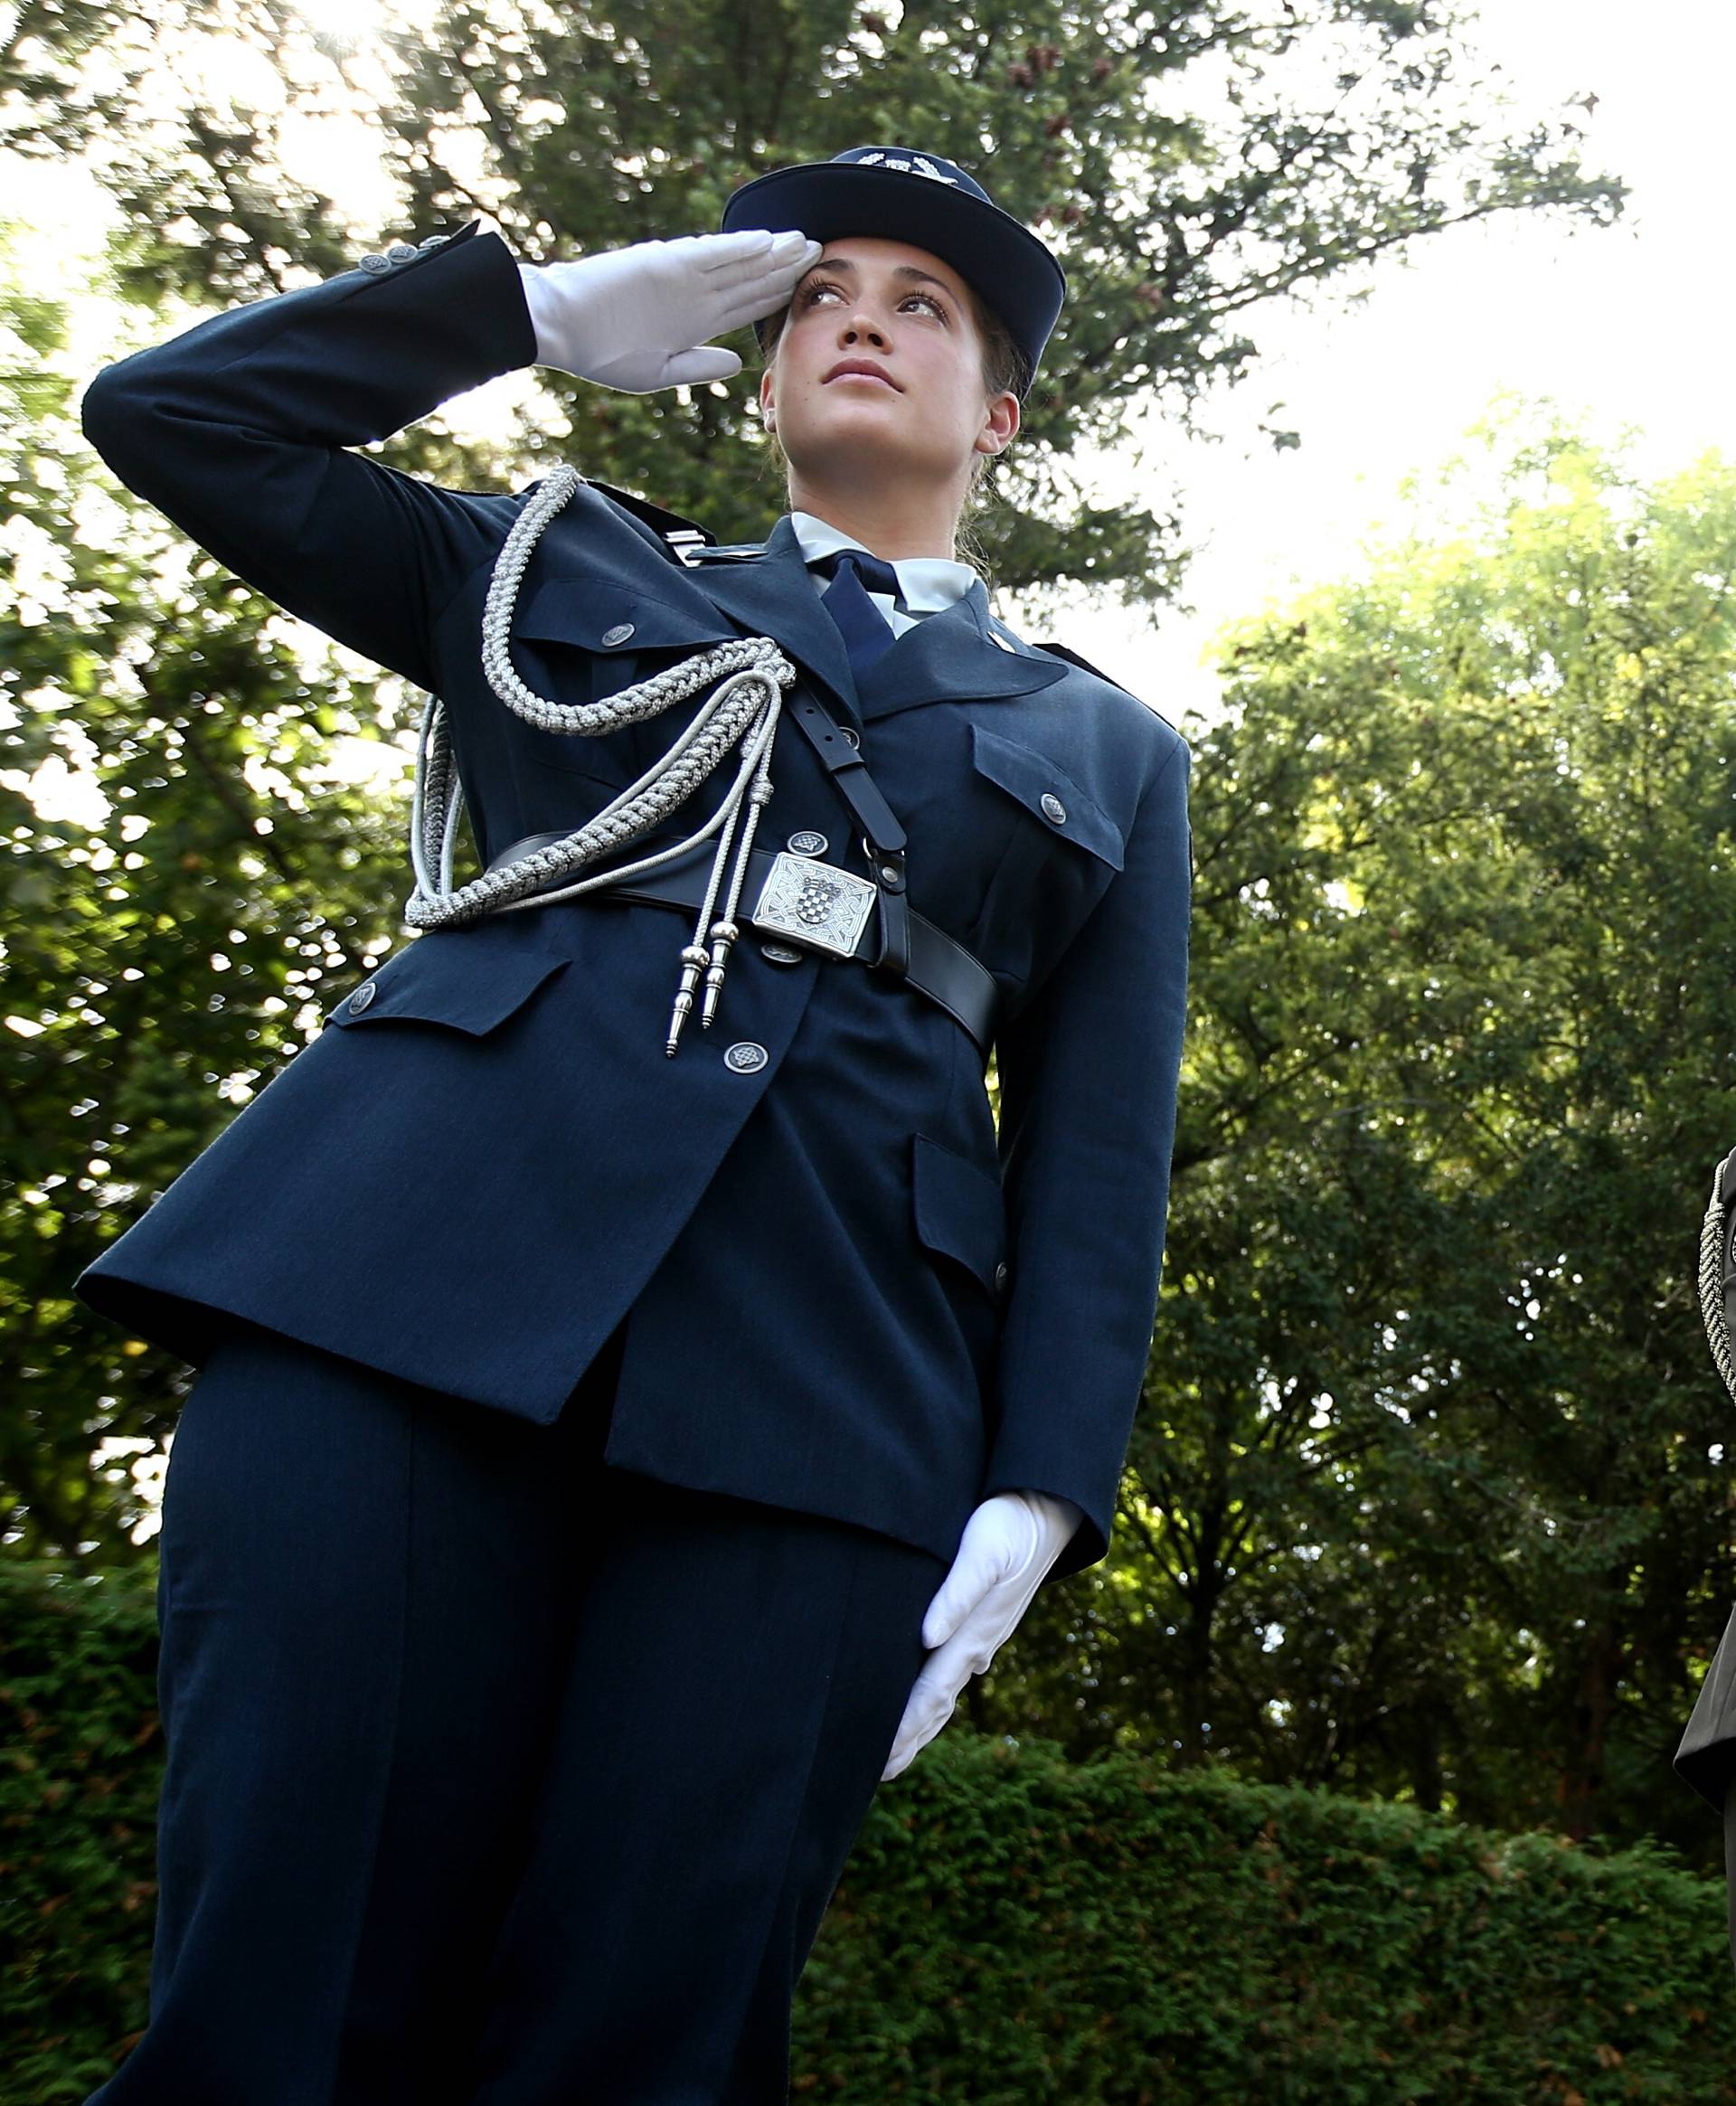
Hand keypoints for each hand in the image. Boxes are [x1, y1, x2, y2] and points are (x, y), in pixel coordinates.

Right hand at [516, 227, 822, 391]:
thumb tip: (738, 362)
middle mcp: (695, 294)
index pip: (747, 306)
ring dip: (773, 253)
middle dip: (786, 269)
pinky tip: (767, 242)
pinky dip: (739, 248)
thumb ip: (700, 364)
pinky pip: (710, 254)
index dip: (779, 296)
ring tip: (805, 244)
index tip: (810, 292)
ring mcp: (682, 275)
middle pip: (751, 279)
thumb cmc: (602, 354)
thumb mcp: (659, 371)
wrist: (562, 328)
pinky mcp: (666, 262)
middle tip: (822, 255)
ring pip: (739, 262)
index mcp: (695, 321)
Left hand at [880, 1488, 1082, 1782]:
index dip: (903, 1730)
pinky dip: (940, 1692)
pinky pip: (956, 1667)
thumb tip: (927, 1639)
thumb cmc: (1010, 1525)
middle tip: (878, 1774)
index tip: (876, 1761)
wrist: (1050, 1508)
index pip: (929, 1695)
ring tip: (902, 1747)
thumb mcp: (983, 1553)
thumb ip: (956, 1595)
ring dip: (924, 1722)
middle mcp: (978, 1644)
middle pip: (937, 1704)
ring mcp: (985, 1635)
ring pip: (947, 1689)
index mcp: (972, 1636)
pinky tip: (938, 1697)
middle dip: (909, 1739)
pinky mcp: (987, 1619)